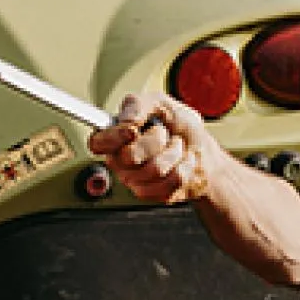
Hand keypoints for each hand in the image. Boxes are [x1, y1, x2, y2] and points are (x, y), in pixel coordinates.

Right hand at [87, 94, 212, 204]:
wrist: (202, 150)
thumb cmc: (179, 126)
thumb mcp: (161, 103)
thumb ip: (139, 104)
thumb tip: (126, 121)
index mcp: (115, 137)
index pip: (97, 143)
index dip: (112, 138)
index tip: (132, 130)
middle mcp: (120, 162)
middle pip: (129, 156)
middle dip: (156, 140)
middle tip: (164, 134)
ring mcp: (135, 181)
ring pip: (154, 169)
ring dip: (174, 153)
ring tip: (176, 148)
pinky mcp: (154, 195)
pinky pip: (170, 182)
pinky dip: (185, 167)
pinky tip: (183, 162)